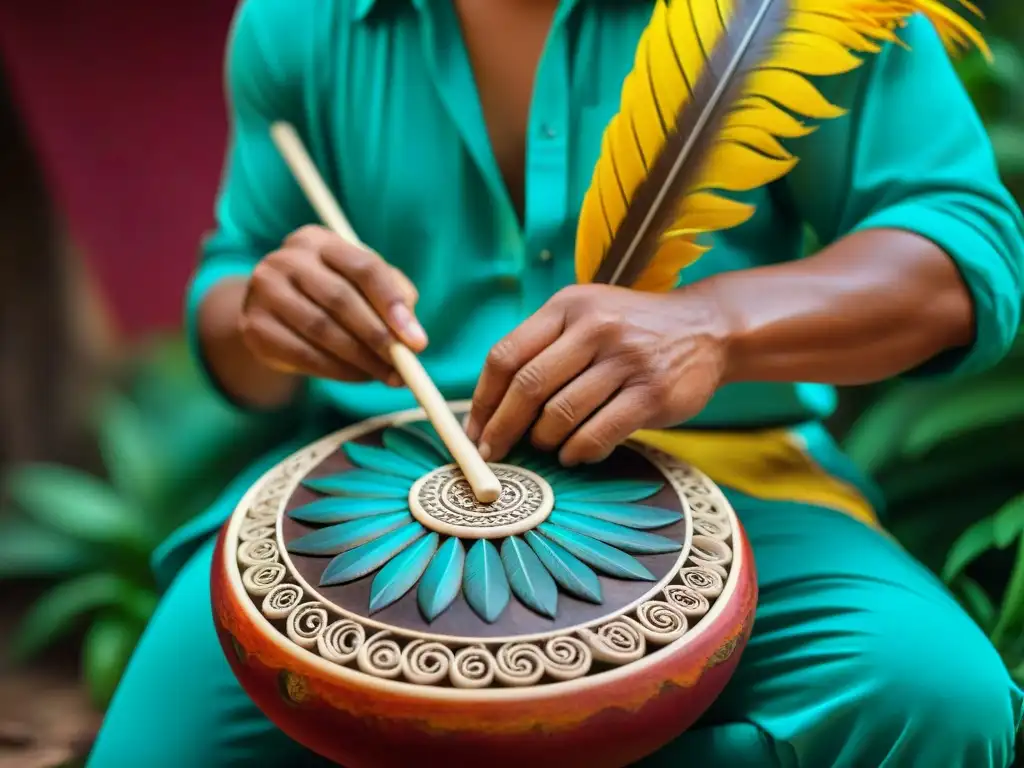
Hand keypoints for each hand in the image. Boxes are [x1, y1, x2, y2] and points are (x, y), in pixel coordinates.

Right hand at [239, 225, 426, 383]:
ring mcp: (265, 291)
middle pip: (341, 299)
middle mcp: (286, 259)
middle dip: (378, 337)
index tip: (418, 342)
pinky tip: (358, 376)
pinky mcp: (254, 326)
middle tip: (405, 366)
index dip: (393, 305)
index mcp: (319, 240)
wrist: (274, 311)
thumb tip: (412, 336)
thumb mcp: (364, 285)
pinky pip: (302, 353)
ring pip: (321, 329)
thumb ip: (394, 299)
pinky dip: (336, 370)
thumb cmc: (332, 293)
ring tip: (387, 376)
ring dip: (360, 359)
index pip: (364, 268)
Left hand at [466, 284, 729, 465]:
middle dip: (503, 428)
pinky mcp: (652, 393)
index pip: (507, 355)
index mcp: (567, 306)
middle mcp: (595, 327)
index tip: (474, 430)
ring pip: (561, 414)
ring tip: (548, 446)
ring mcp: (626, 360)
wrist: (706, 327)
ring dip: (544, 441)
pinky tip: (576, 454)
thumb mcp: (586, 316)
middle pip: (528, 386)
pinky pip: (598, 433)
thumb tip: (493, 406)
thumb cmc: (632, 330)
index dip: (484, 399)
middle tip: (493, 454)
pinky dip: (578, 451)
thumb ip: (544, 347)